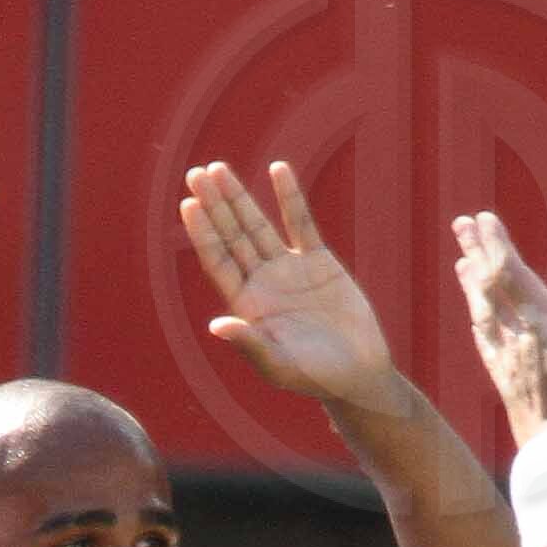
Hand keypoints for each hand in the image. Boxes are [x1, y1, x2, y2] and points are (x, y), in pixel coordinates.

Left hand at [183, 159, 402, 408]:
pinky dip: (289, 196)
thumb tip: (216, 326)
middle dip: (214, 205)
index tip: (189, 204)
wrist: (357, 374)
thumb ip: (250, 344)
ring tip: (218, 169)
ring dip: (239, 197)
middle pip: (231, 236)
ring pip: (257, 225)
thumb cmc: (314, 378)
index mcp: (247, 305)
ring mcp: (289, 269)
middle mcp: (262, 282)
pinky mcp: (318, 261)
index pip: (218, 261)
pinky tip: (277, 168)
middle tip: (195, 174)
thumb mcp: (279, 365)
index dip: (203, 233)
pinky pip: (300, 222)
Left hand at [450, 210, 546, 448]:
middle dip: (478, 253)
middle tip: (461, 223)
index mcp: (544, 325)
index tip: (481, 219)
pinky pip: (486, 344)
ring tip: (462, 262)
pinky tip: (475, 320)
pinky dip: (478, 322)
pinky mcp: (506, 384)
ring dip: (472, 284)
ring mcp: (508, 361)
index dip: (496, 245)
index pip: (512, 275)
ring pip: (484, 313)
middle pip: (491, 287)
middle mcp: (519, 338)